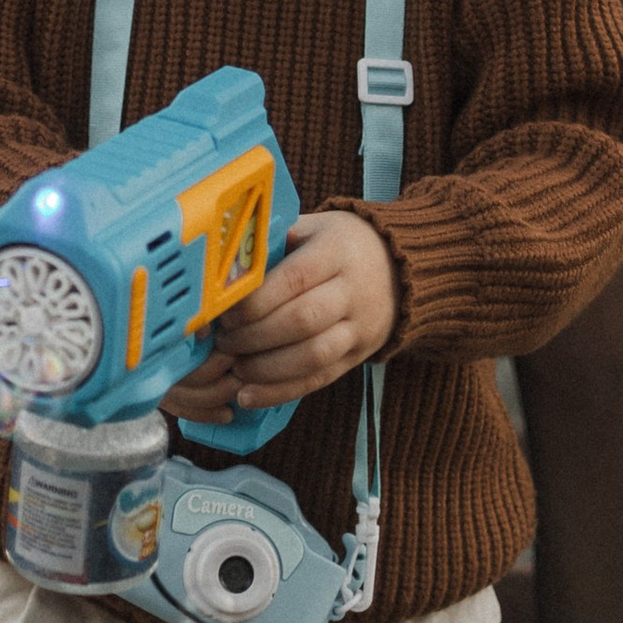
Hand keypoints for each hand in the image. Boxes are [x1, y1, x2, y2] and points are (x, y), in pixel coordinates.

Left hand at [160, 209, 397, 419]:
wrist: (400, 268)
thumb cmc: (340, 244)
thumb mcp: (314, 227)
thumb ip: (276, 240)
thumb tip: (224, 257)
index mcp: (337, 252)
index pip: (294, 278)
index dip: (256, 300)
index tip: (225, 311)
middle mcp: (352, 291)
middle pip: (302, 320)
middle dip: (254, 336)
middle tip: (222, 340)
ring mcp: (359, 328)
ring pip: (312, 356)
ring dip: (265, 368)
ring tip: (234, 367)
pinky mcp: (357, 356)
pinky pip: (319, 380)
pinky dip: (280, 392)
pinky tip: (247, 396)